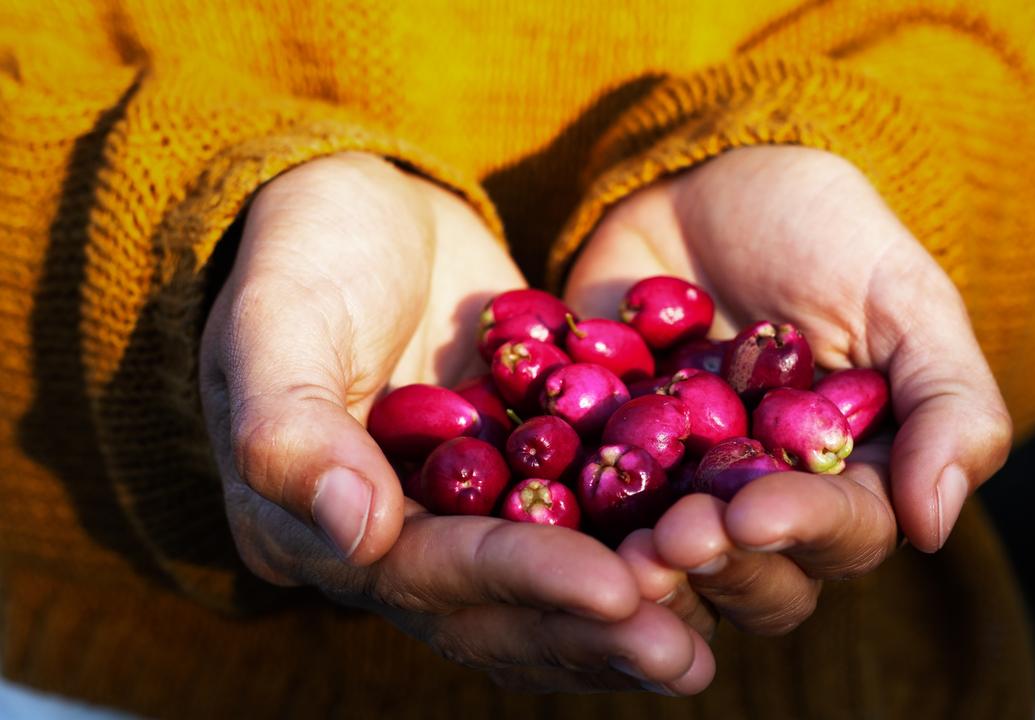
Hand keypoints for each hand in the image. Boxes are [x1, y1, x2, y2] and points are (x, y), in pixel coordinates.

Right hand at [199, 153, 712, 693]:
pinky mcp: (514, 485)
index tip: (615, 589)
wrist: (362, 211)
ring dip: (622, 624)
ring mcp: (455, 520)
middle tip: (682, 654)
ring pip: (540, 598)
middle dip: (586, 633)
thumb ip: (293, 427)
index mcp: (310, 527)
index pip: (426, 572)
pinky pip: (578, 536)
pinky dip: (635, 557)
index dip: (522, 581)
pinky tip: (710, 568)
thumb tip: (358, 538)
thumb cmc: (303, 249)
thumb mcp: (279, 319)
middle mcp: (387, 548)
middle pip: (493, 614)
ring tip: (703, 646)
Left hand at [565, 146, 1011, 634]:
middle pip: (758, 579)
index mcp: (852, 478)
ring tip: (621, 548)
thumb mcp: (903, 298)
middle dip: (720, 564)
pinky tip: (549, 519)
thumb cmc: (824, 232)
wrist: (707, 180)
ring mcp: (682, 491)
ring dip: (649, 570)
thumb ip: (947, 404)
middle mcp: (768, 503)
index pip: (843, 533)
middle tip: (674, 536)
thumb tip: (933, 528)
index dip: (802, 532)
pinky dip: (573, 524)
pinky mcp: (604, 466)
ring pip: (674, 571)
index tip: (753, 513)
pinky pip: (588, 515)